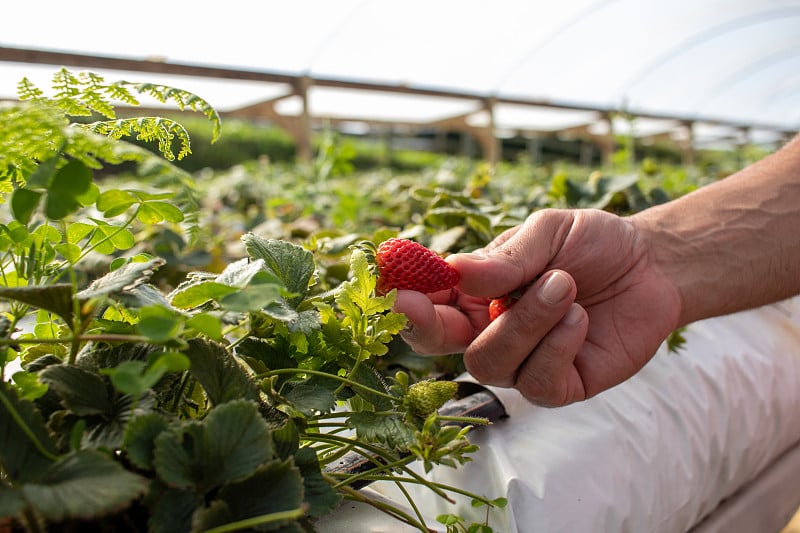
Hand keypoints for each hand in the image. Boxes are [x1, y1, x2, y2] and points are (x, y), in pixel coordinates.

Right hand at [394, 208, 681, 406]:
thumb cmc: (591, 243)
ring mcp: (525, 362)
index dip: (404, 304)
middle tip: (460, 294)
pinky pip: (539, 383)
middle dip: (437, 326)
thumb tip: (455, 271)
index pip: (426, 307)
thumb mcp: (548, 232)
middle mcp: (490, 331)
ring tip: (565, 284)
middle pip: (441, 346)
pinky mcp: (562, 385)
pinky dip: (556, 347)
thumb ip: (505, 257)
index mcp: (475, 294)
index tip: (396, 291)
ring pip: (491, 364)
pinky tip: (579, 318)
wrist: (652, 265)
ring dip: (526, 322)